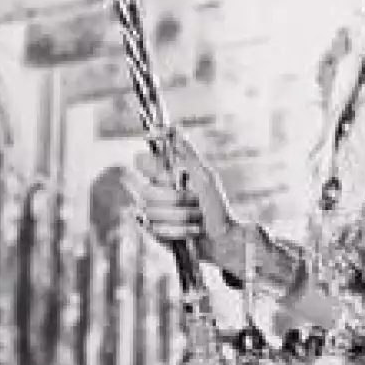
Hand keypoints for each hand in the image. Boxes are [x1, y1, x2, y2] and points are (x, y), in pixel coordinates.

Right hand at [134, 135, 241, 275]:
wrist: (223, 238)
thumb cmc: (217, 205)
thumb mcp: (205, 175)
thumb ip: (187, 152)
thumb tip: (171, 127)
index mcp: (166, 175)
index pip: (141, 162)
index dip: (149, 166)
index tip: (169, 173)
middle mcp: (157, 191)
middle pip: (146, 191)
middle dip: (176, 199)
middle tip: (196, 202)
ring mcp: (154, 213)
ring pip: (151, 211)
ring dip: (181, 217)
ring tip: (197, 219)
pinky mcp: (154, 232)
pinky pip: (153, 229)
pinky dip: (176, 231)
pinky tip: (189, 232)